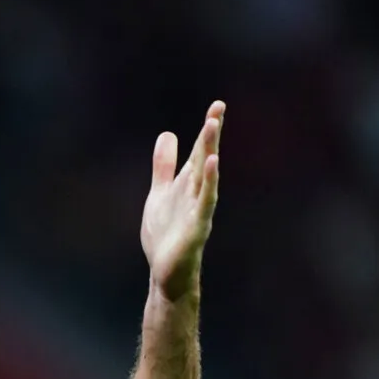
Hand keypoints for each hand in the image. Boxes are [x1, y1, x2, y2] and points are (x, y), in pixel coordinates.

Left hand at [141, 100, 223, 299]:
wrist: (166, 272)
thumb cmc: (166, 234)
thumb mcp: (160, 193)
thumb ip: (164, 165)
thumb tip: (168, 134)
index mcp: (188, 184)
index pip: (200, 152)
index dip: (208, 129)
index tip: (218, 105)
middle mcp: (197, 193)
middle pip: (205, 159)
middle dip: (210, 135)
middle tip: (217, 109)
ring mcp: (198, 209)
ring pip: (205, 176)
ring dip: (209, 151)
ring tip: (212, 127)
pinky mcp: (196, 227)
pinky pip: (205, 201)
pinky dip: (209, 183)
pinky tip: (211, 165)